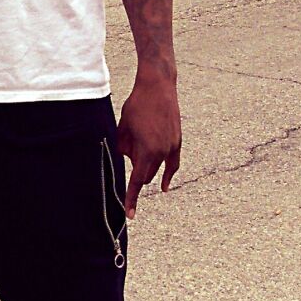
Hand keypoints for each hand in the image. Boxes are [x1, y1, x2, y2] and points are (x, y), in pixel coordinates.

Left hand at [116, 75, 181, 216]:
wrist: (158, 86)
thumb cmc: (137, 105)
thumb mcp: (122, 128)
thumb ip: (123, 149)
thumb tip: (125, 161)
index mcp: (147, 150)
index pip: (137, 181)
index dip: (131, 198)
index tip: (130, 214)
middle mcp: (162, 152)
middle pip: (145, 175)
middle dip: (135, 172)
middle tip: (128, 149)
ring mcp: (172, 147)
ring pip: (157, 169)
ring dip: (147, 166)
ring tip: (140, 141)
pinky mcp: (177, 141)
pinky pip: (172, 164)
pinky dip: (167, 174)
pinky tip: (165, 186)